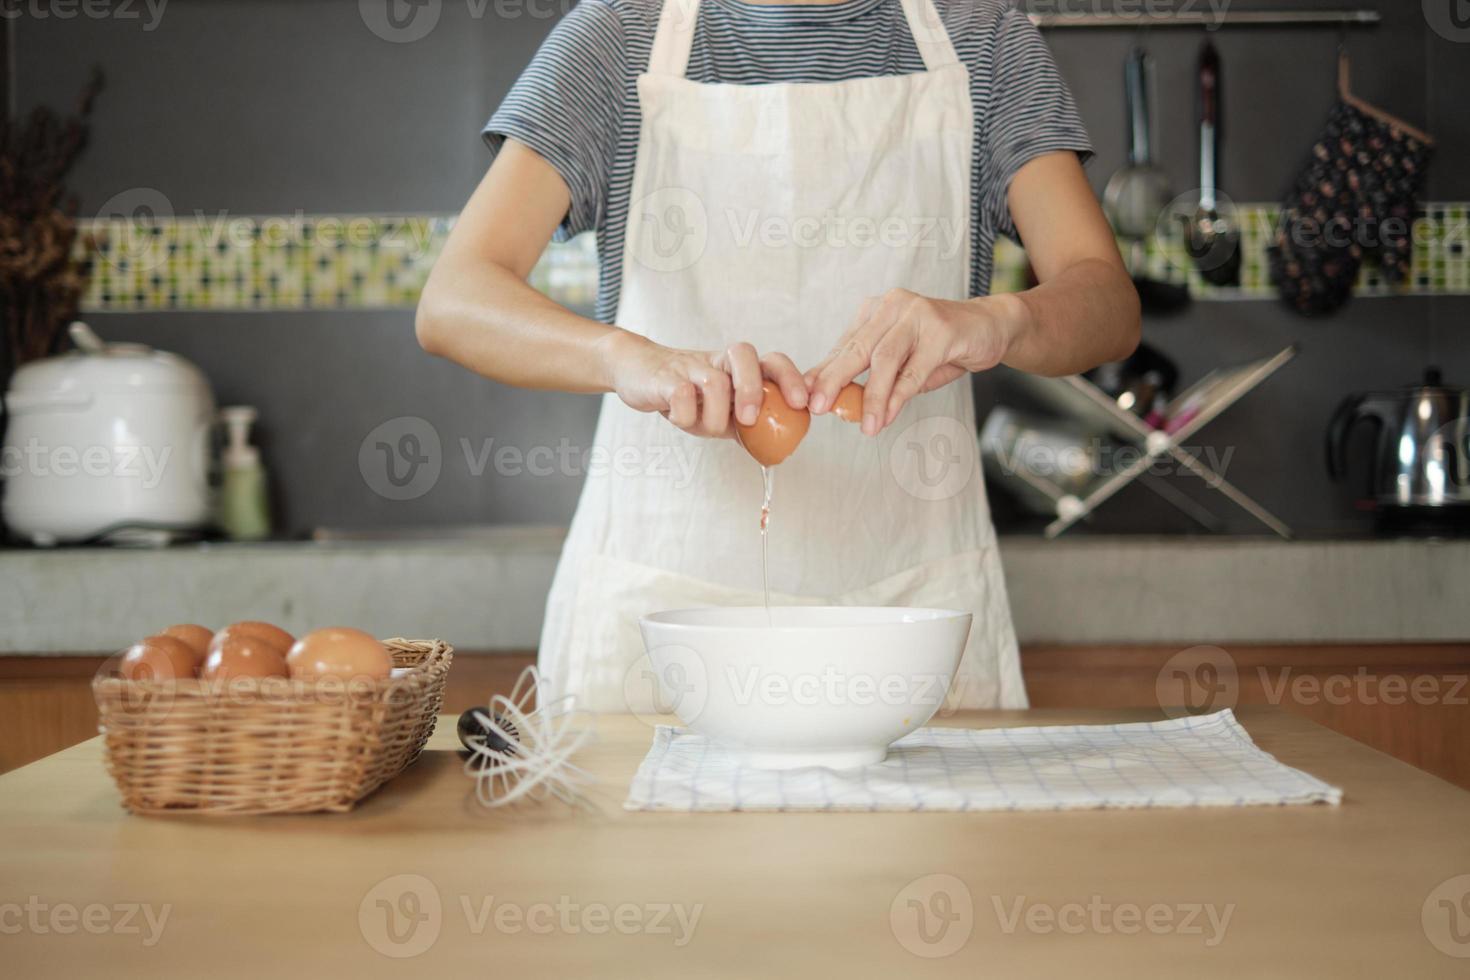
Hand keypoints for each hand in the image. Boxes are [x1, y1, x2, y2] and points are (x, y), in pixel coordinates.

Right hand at [604, 334, 807, 437]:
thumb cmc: (685, 393)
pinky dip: (684, 415)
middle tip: (748, 420)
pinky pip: (681, 394)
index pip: (771, 361)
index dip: (790, 379)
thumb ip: (746, 424)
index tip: (800, 405)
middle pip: (745, 355)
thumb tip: (777, 449)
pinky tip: (679, 417)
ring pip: (714, 381)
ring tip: (703, 426)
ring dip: (713, 415)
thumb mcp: (720, 408)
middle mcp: (718, 362)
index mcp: (738, 369)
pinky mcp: (665, 377)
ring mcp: (692, 366)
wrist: (637, 372)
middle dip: (751, 391)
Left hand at [805, 288, 1020, 435]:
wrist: (990, 327)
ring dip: (871, 397)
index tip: (805, 397)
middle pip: (857, 348)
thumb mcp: (902, 360)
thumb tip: (838, 404)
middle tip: (818, 407)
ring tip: (865, 426)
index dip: (824, 372)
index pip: (844, 345)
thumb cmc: (941, 346)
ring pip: (885, 360)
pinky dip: (898, 396)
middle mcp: (893, 306)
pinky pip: (914, 370)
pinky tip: (887, 416)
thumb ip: (872, 376)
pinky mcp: (942, 330)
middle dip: (834, 380)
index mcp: (876, 310)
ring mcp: (918, 315)